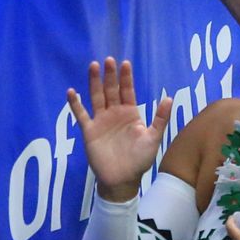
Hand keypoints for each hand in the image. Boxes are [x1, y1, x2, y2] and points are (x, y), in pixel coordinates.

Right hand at [67, 58, 172, 201]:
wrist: (123, 179)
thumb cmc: (140, 160)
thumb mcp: (153, 138)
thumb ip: (160, 118)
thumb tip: (168, 97)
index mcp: (130, 113)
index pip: (128, 91)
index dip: (126, 78)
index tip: (125, 63)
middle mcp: (114, 114)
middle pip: (111, 90)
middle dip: (110, 75)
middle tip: (108, 60)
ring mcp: (101, 121)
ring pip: (96, 97)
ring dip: (94, 83)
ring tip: (93, 66)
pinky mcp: (89, 131)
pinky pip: (81, 115)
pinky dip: (75, 104)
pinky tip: (71, 92)